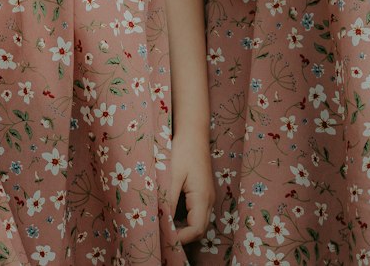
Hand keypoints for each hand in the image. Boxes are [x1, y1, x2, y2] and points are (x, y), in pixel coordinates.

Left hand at [167, 127, 214, 244]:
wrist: (193, 131)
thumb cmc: (183, 150)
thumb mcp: (172, 176)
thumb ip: (168, 201)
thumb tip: (162, 223)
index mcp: (203, 197)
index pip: (196, 229)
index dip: (181, 238)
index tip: (164, 238)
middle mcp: (208, 200)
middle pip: (199, 229)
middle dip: (182, 236)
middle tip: (162, 235)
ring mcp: (207, 196)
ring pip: (198, 222)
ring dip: (183, 228)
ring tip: (164, 226)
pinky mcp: (202, 192)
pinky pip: (196, 213)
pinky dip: (184, 219)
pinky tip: (170, 214)